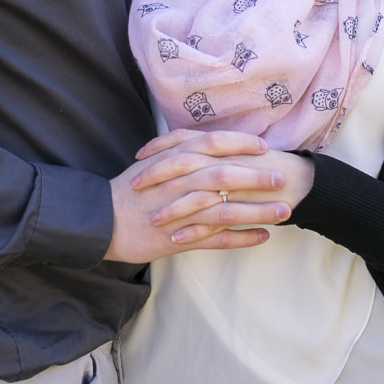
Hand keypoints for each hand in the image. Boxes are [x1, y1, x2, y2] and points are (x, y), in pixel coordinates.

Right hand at [105, 129, 312, 263]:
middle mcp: (179, 183)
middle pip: (226, 176)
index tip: (263, 147)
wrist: (99, 220)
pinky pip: (217, 240)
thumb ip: (178, 151)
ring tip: (284, 211)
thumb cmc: (126, 190)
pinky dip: (243, 238)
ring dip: (258, 211)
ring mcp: (180, 213)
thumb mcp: (151, 162)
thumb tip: (205, 144)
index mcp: (173, 160)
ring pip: (227, 210)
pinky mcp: (179, 239)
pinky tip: (263, 236)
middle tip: (282, 178)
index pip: (213, 144)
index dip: (241, 144)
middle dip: (257, 177)